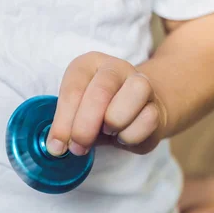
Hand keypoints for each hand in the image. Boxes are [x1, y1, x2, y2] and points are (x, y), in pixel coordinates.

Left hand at [46, 52, 167, 155]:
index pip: (73, 90)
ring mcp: (140, 83)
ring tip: (107, 132)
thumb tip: (56, 148)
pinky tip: (123, 136)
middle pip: (100, 92)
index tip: (57, 146)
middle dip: (85, 127)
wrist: (133, 113)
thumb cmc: (96, 114)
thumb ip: (65, 127)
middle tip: (78, 147)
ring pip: (132, 97)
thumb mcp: (75, 114)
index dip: (63, 122)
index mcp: (88, 64)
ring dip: (114, 123)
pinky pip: (147, 121)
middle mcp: (115, 68)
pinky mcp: (157, 105)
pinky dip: (131, 136)